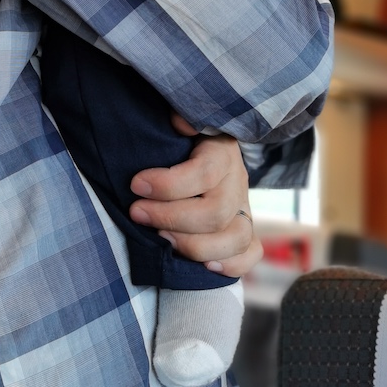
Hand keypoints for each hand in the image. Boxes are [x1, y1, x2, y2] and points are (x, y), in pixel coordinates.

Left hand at [128, 115, 261, 277]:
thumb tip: (181, 122)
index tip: (135, 185)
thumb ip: (179, 118)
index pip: (205, 172)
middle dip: (171, 217)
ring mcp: (245, 209)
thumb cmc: (176, 140)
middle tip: (137, 213)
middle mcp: (237, 182)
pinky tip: (204, 267)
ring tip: (161, 240)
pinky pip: (251, 255)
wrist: (198, 149)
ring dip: (194, 246)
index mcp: (221, 151)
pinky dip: (231, 265)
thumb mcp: (175, 124)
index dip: (169, 184)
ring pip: (236, 238)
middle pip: (216, 212)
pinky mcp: (246, 232)